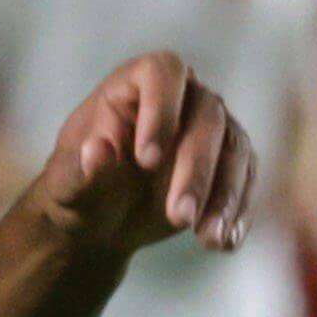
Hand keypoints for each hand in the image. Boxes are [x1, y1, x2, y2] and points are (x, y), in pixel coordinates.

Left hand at [28, 52, 257, 259]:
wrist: (101, 219)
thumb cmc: (79, 189)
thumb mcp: (69, 185)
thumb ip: (83, 169)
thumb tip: (98, 150)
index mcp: (135, 85)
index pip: (162, 73)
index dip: (162, 109)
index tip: (147, 160)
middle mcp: (182, 97)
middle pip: (208, 116)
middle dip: (196, 169)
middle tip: (179, 217)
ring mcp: (212, 127)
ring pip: (235, 148)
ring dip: (225, 196)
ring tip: (208, 240)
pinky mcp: (230, 161)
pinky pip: (247, 179)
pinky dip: (238, 212)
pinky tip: (223, 243)